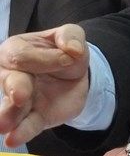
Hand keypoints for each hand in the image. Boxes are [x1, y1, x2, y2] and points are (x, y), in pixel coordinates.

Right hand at [0, 24, 88, 147]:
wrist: (77, 76)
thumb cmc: (65, 52)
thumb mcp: (71, 36)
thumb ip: (70, 36)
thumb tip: (72, 49)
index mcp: (15, 50)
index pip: (22, 55)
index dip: (46, 58)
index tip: (70, 58)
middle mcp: (10, 76)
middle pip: (9, 81)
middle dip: (15, 88)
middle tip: (20, 96)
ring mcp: (19, 100)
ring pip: (10, 108)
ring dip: (9, 115)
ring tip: (5, 125)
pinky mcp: (33, 118)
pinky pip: (26, 126)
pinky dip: (21, 132)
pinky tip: (14, 139)